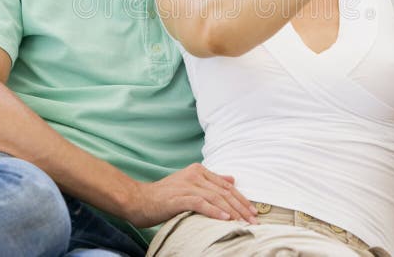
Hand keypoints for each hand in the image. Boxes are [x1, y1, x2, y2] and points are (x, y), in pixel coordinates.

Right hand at [124, 163, 256, 226]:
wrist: (139, 200)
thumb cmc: (165, 196)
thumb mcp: (190, 184)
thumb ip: (211, 181)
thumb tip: (232, 179)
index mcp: (199, 170)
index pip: (226, 186)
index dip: (241, 198)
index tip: (253, 211)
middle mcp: (195, 175)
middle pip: (224, 192)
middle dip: (241, 207)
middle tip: (254, 220)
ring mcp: (187, 185)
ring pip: (216, 198)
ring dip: (232, 211)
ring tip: (244, 222)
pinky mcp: (179, 197)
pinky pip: (201, 204)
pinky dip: (215, 212)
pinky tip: (225, 219)